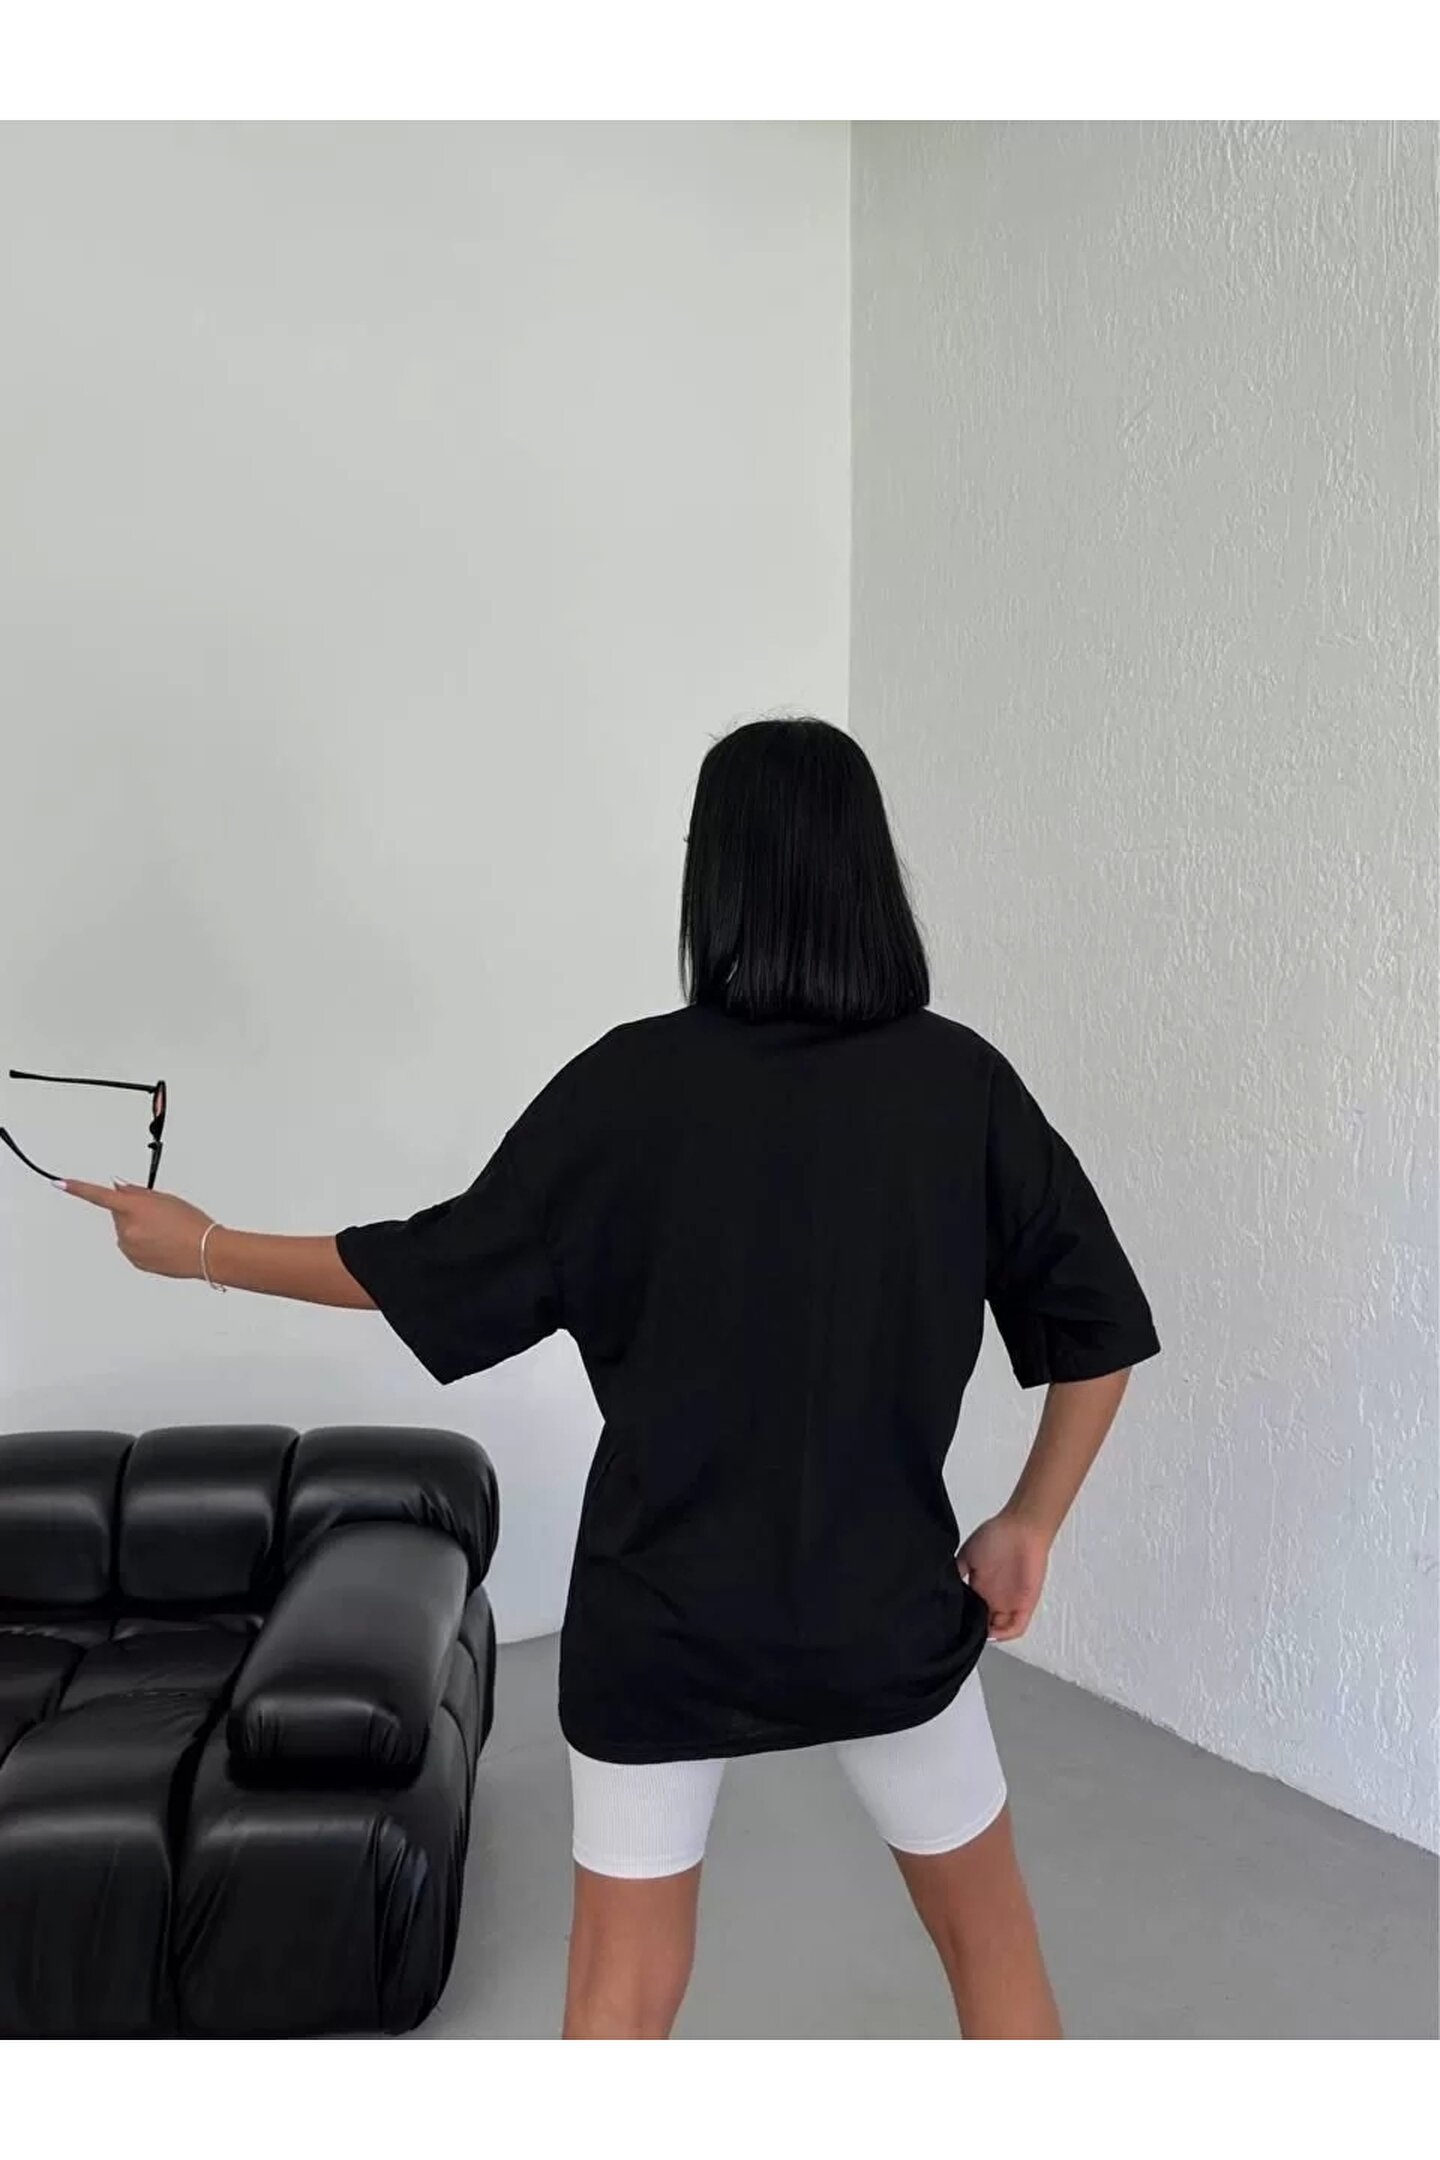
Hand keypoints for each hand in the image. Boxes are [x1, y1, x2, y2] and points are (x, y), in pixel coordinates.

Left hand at [62, 1179, 214, 1279]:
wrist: (206, 1251)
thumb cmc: (193, 1225)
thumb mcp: (167, 1199)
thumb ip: (138, 1193)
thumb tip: (119, 1188)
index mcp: (133, 1208)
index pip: (99, 1195)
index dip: (78, 1189)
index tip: (61, 1184)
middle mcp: (126, 1229)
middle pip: (118, 1214)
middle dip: (132, 1211)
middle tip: (159, 1215)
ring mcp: (129, 1247)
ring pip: (125, 1232)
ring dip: (138, 1229)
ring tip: (166, 1232)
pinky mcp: (135, 1262)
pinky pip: (132, 1248)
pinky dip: (143, 1244)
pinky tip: (164, 1244)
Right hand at [956, 1510, 1051, 1641]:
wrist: (1021, 1528)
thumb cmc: (996, 1535)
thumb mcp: (967, 1554)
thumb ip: (956, 1573)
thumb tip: (941, 1587)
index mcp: (979, 1587)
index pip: (970, 1611)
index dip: (962, 1620)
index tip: (952, 1625)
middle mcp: (994, 1597)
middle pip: (984, 1623)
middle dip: (974, 1631)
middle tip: (963, 1634)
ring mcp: (1010, 1602)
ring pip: (1000, 1629)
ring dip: (989, 1634)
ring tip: (977, 1635)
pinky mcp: (1025, 1604)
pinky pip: (1017, 1627)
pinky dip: (1005, 1634)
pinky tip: (994, 1633)